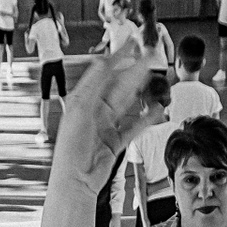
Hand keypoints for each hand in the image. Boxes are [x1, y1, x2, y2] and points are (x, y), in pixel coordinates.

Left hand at [48, 46, 153, 193]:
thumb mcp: (80, 112)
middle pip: (119, 85)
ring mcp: (107, 125)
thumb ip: (93, 87)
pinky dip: (146, 117)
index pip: (102, 73)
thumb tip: (102, 62)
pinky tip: (156, 108)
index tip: (131, 45)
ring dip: (142, 89)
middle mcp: (95, 111)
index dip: (118, 58)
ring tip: (156, 76)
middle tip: (150, 57)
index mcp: (82, 101)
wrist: (75, 180)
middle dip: (135, 71)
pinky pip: (134, 125)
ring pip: (128, 102)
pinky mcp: (116, 141)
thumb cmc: (70, 151)